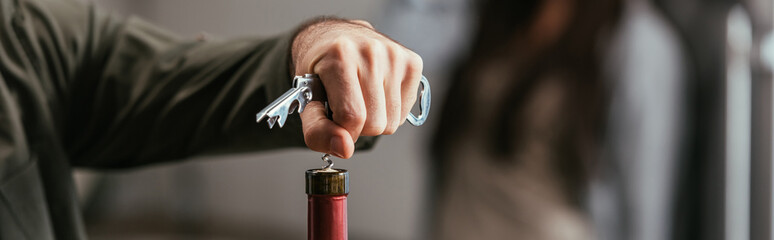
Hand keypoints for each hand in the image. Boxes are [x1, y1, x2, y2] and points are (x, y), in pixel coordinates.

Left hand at [292, 18, 422, 158]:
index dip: (340, 131)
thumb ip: (317, 130)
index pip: (351, 117)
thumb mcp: (306, 100)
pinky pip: (404, 112)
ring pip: (392, 122)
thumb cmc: (319, 70)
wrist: (335, 36)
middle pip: (375, 123)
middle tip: (346, 105)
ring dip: (374, 120)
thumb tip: (345, 149)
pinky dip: (389, 111)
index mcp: (339, 55)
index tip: (333, 120)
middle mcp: (371, 51)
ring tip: (361, 97)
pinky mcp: (412, 62)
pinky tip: (377, 93)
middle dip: (358, 126)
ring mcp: (395, 55)